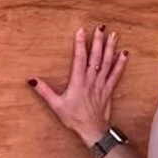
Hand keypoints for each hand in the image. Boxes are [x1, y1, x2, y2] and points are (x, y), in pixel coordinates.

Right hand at [26, 24, 127, 145]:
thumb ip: (44, 91)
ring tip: (113, 35)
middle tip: (101, 27)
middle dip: (98, 41)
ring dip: (110, 48)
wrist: (91, 129)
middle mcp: (91, 80)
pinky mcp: (108, 89)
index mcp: (78, 81)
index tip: (81, 31)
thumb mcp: (56, 105)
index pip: (79, 58)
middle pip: (95, 57)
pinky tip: (124, 53)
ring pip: (106, 63)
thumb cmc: (73, 118)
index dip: (80, 43)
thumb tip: (32, 80)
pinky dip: (120, 63)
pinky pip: (116, 74)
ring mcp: (101, 84)